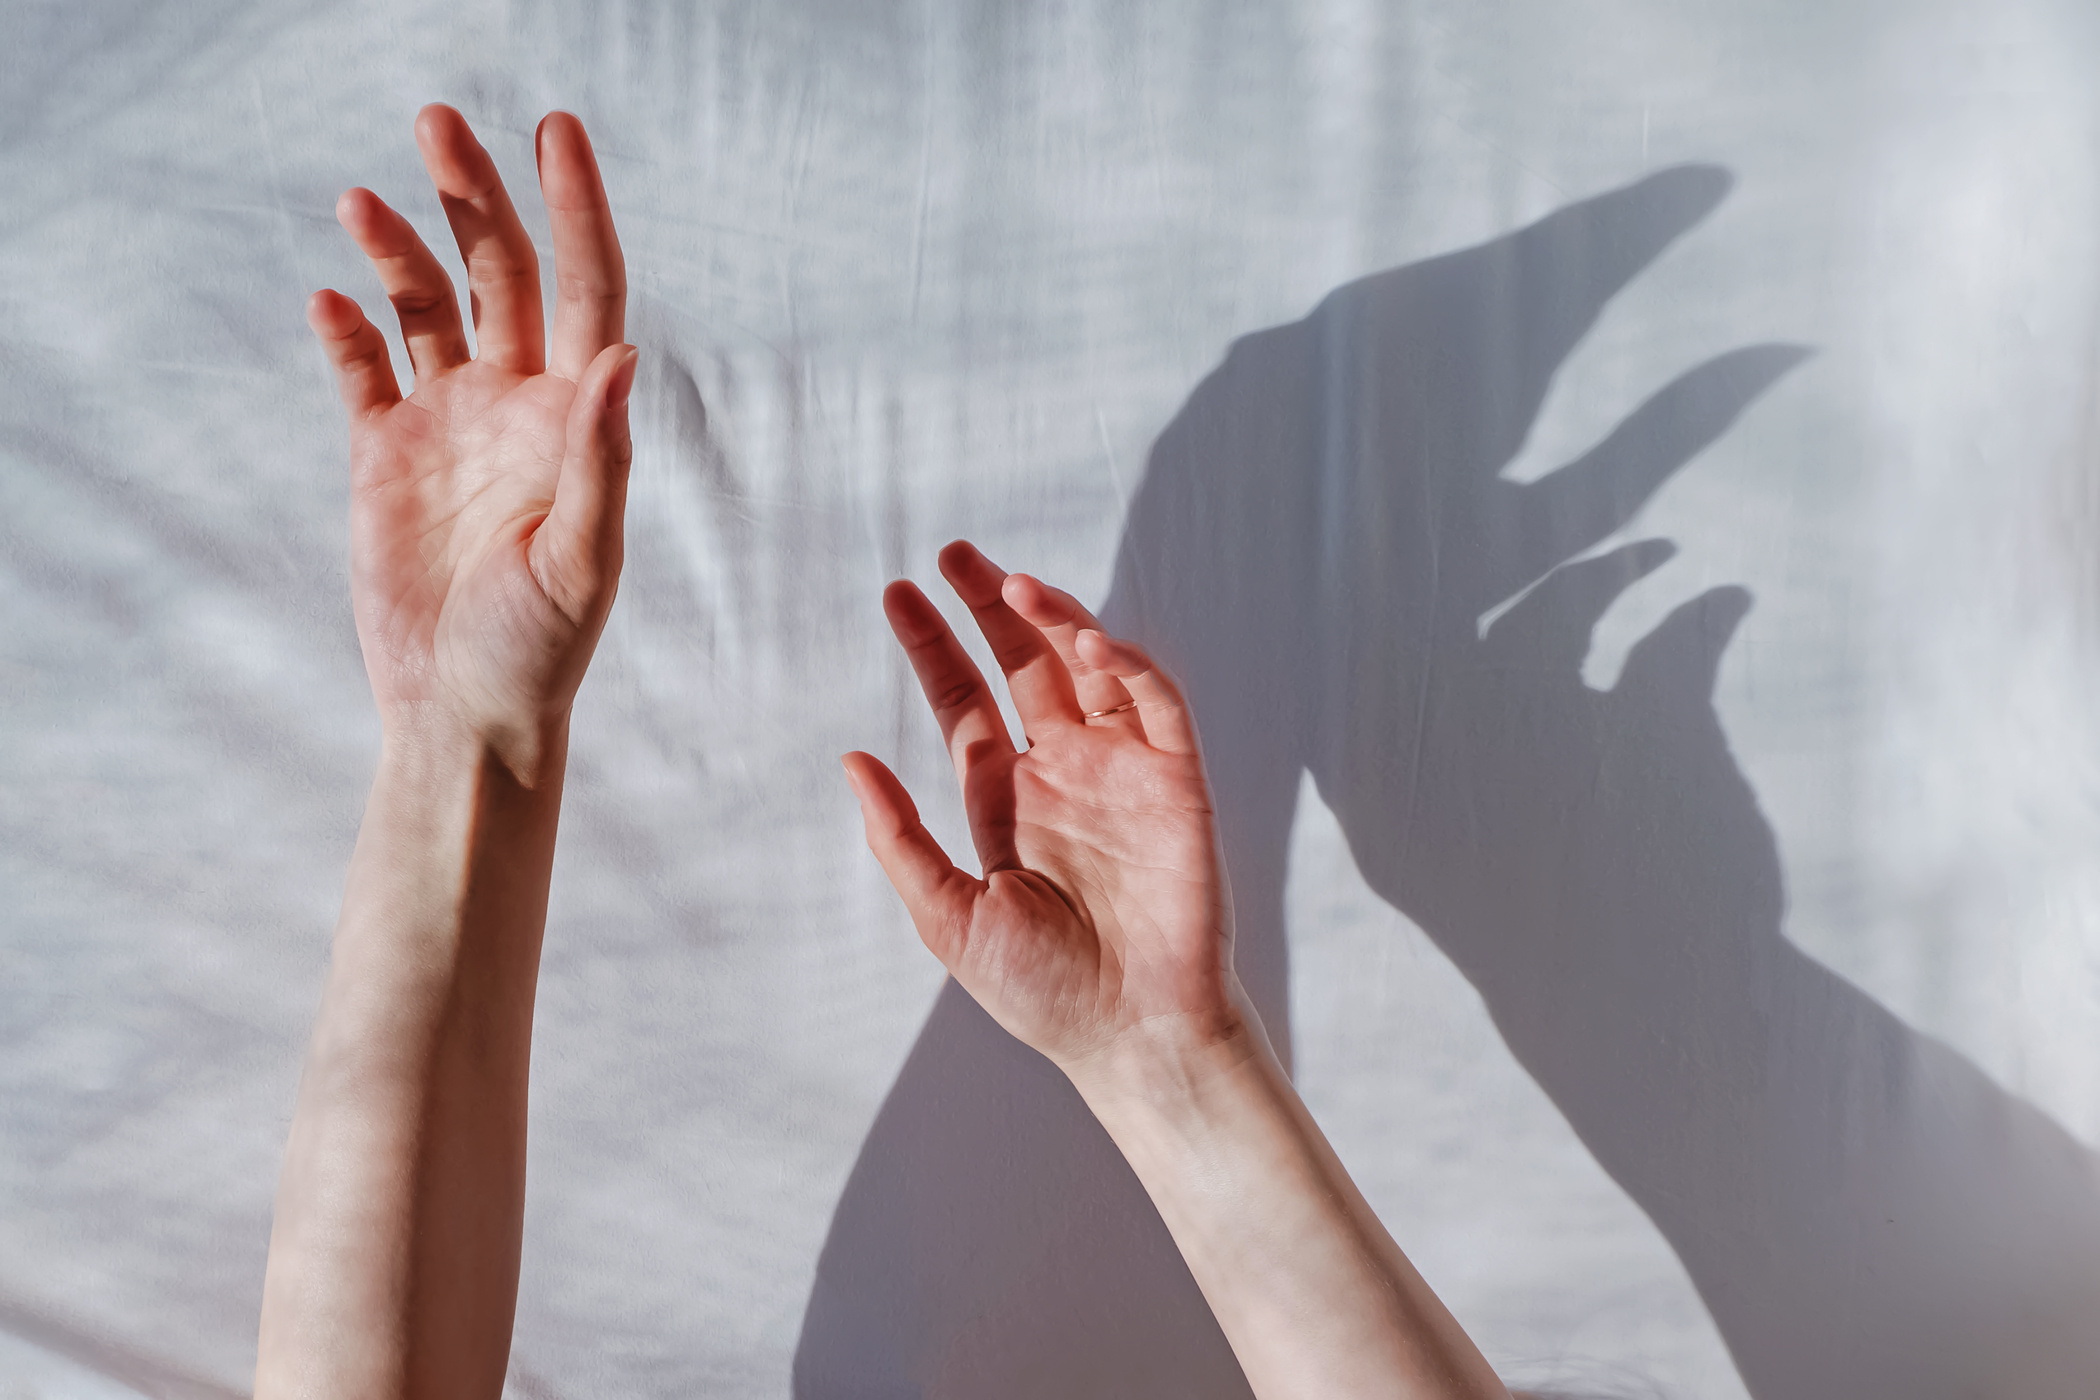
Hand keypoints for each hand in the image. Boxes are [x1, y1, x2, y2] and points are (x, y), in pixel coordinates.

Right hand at [307, 104, 633, 771]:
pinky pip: (363, 369)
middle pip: (502, 273)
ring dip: (401, 247)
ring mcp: (450, 425)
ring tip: (361, 200)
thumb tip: (622, 357)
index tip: (555, 130)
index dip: (576, 209)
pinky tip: (330, 298)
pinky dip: (346, 327)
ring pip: (428, 305)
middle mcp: (518, 406)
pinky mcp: (385, 455)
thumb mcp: (582, 563)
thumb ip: (602, 462)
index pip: (586, 289)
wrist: (462, 714)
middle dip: (474, 196)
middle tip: (438, 120)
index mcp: (577, 419)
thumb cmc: (538, 652)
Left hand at [844, 541, 1247, 1079]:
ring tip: (1012, 584)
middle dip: (991, 607)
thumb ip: (899, 839)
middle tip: (954, 554)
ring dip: (1056, 619)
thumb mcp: (949, 916)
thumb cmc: (1044, 992)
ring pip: (1089, 668)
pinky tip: (1085, 643)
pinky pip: (1155, 704)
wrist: (1130, 1036)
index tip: (898, 596)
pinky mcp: (1177, 783)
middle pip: (1024, 665)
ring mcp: (1122, 773)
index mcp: (1009, 801)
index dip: (934, 649)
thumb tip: (850, 761)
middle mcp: (1065, 774)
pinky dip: (1126, 665)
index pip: (967, 704)